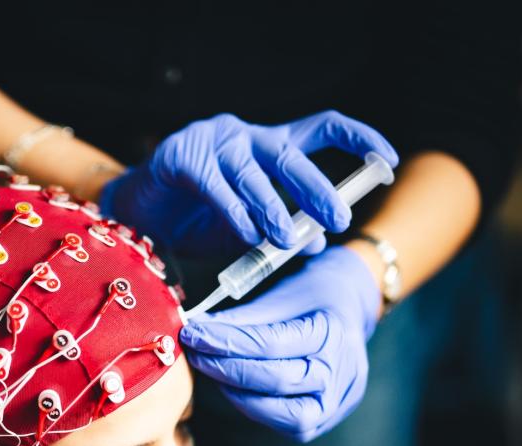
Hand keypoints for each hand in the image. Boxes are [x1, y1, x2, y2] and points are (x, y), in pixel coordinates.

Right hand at [99, 111, 397, 256]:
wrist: (135, 216)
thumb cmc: (194, 219)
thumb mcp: (246, 226)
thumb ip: (276, 229)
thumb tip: (314, 242)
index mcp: (269, 146)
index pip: (323, 127)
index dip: (359, 138)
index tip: (387, 160)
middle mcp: (245, 136)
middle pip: (291, 156)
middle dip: (318, 189)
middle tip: (336, 219)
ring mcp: (212, 142)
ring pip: (253, 174)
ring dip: (273, 209)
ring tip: (285, 239)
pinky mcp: (181, 156)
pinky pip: (215, 184)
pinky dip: (234, 211)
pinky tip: (247, 233)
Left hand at [179, 246, 380, 441]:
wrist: (349, 307)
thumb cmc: (312, 296)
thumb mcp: (280, 294)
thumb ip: (241, 317)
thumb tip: (198, 330)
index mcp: (333, 331)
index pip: (270, 343)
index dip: (226, 341)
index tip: (194, 333)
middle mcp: (342, 371)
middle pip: (277, 380)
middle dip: (227, 369)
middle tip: (196, 354)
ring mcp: (340, 399)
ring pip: (287, 415)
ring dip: (240, 396)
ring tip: (214, 372)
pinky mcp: (328, 417)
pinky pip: (292, 426)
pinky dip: (258, 409)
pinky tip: (235, 389)